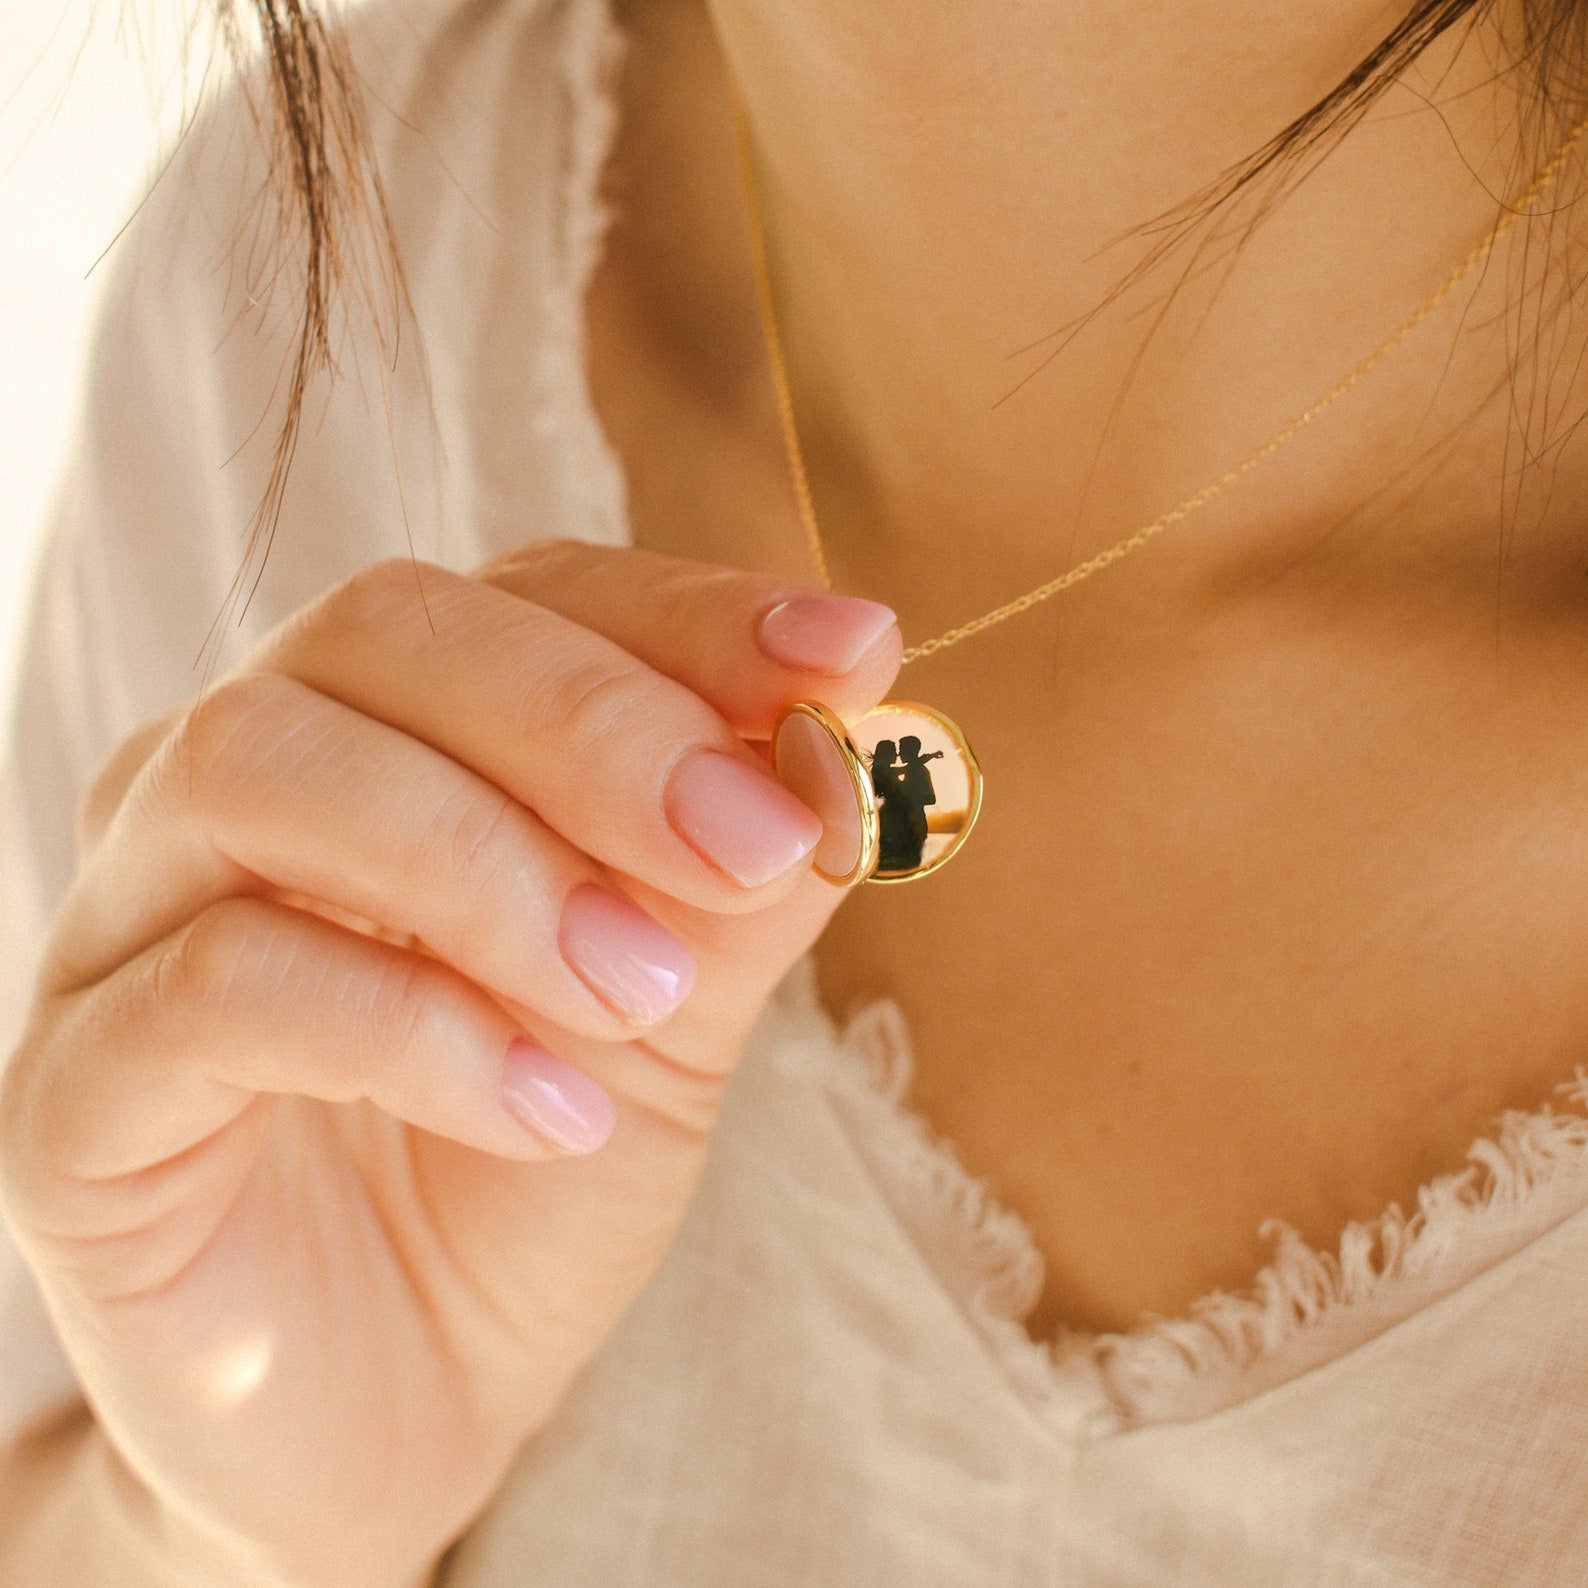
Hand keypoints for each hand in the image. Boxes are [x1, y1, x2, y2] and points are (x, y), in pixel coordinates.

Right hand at [0, 540, 899, 1586]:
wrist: (401, 1407)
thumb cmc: (531, 1177)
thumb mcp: (679, 1010)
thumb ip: (742, 874)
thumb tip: (865, 726)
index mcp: (387, 733)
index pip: (522, 594)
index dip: (689, 612)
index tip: (846, 657)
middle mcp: (235, 782)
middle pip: (380, 630)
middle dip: (595, 726)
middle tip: (750, 844)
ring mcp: (128, 920)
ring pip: (264, 767)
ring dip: (491, 868)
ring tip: (638, 997)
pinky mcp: (73, 1090)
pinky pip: (216, 986)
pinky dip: (414, 1028)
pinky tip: (545, 1110)